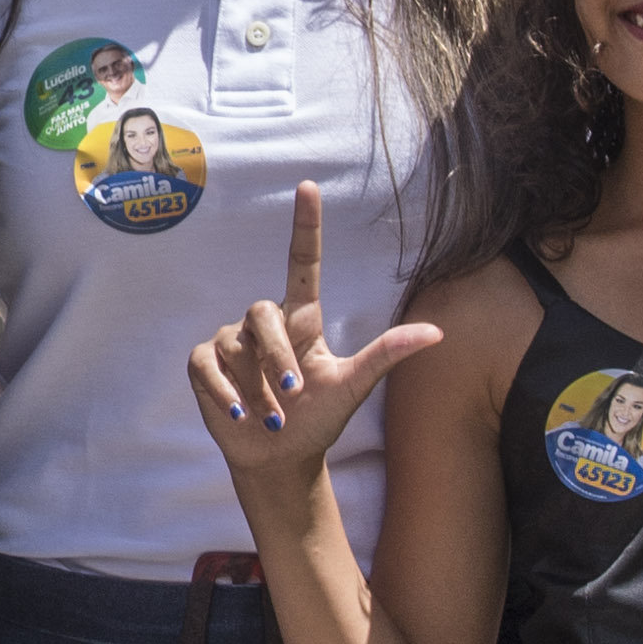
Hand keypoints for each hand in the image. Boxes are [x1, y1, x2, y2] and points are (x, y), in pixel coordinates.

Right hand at [187, 182, 440, 484]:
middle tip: (293, 394)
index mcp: (302, 320)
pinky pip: (207, 364)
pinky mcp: (205, 363)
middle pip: (263, 313)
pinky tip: (239, 415)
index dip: (306, 225)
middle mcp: (265, 323)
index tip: (309, 186)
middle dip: (277, 355)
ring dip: (257, 387)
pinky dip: (224, 392)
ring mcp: (231, 341)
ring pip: (236, 346)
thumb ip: (387, 355)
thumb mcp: (353, 386)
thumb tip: (438, 333)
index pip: (303, 262)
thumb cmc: (318, 418)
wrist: (280, 457)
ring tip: (273, 415)